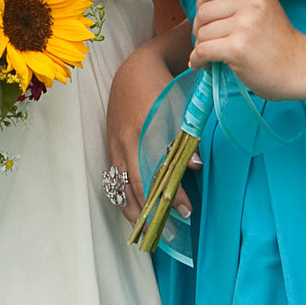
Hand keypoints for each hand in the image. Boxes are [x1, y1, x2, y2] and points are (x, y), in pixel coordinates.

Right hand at [106, 23, 196, 223]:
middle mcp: (124, 141)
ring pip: (119, 186)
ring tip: (148, 234)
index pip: (155, 172)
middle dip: (151, 212)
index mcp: (141, 131)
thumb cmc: (160, 88)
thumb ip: (185, 136)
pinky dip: (122, 197)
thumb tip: (195, 167)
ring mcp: (115, 145)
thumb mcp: (177, 107)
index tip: (186, 211)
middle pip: (134, 185)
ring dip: (134, 212)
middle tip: (169, 232)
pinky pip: (113, 178)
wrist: (133, 71)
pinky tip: (133, 212)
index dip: (170, 194)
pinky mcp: (110, 146)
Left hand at [191, 0, 305, 98]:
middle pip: (204, 10)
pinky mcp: (237, 48)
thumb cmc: (278, 40)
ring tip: (212, 54)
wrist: (301, 68)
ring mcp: (245, 25)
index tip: (207, 19)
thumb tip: (199, 6)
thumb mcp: (262, 7)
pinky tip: (203, 65)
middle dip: (200, 27)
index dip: (202, 4)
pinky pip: (202, 50)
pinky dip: (197, 60)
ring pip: (202, 32)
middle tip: (208, 40)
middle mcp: (252, 1)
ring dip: (201, 46)